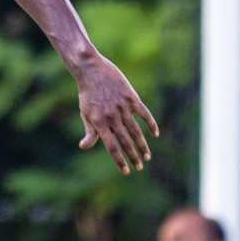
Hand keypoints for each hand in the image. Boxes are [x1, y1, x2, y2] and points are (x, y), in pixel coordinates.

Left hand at [74, 54, 158, 173]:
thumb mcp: (85, 113)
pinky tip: (155, 134)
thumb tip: (84, 146)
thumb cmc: (87, 94)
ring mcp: (123, 107)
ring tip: (147, 157)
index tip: (125, 171)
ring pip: (136, 131)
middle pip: (125, 142)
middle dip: (133, 157)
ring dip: (143, 146)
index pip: (111, 147)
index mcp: (99, 123)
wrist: (91, 70)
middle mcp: (112, 117)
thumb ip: (89, 131)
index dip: (119, 160)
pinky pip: (144, 113)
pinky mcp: (131, 98)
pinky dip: (151, 124)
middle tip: (139, 167)